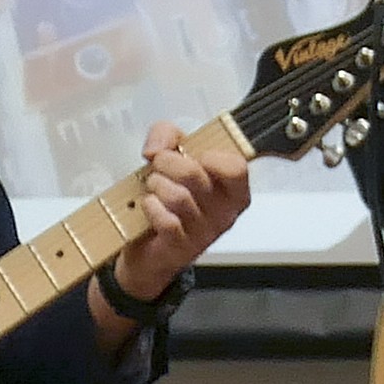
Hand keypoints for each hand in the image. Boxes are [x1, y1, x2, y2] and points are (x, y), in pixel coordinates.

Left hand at [104, 122, 252, 322]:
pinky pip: (167, 220)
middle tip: (158, 167)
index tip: (193, 156)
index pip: (235, 167)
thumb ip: (167, 135)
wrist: (148, 249)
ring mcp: (205, 233)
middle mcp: (225, 213)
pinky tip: (149, 205)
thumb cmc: (166, 198)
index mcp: (233, 191)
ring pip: (178, 197)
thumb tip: (157, 147)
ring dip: (156, 186)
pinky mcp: (182, 248)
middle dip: (166, 163)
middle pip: (194, 174)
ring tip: (153, 187)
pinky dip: (151, 207)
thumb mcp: (172, 157)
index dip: (208, 155)